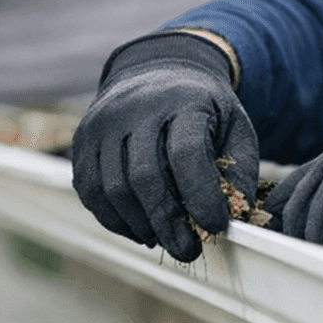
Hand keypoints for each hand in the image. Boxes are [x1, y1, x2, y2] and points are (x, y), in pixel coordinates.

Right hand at [71, 31, 257, 262]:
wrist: (158, 72)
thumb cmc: (204, 109)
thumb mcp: (234, 126)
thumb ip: (239, 169)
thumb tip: (237, 217)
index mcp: (183, 101)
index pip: (186, 154)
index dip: (201, 196)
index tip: (217, 226)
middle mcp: (137, 108)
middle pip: (145, 177)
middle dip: (168, 222)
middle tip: (188, 250)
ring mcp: (103, 123)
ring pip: (112, 188)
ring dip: (140, 225)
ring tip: (165, 241)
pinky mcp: (82, 140)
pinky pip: (90, 191)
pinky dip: (114, 220)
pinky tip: (140, 230)